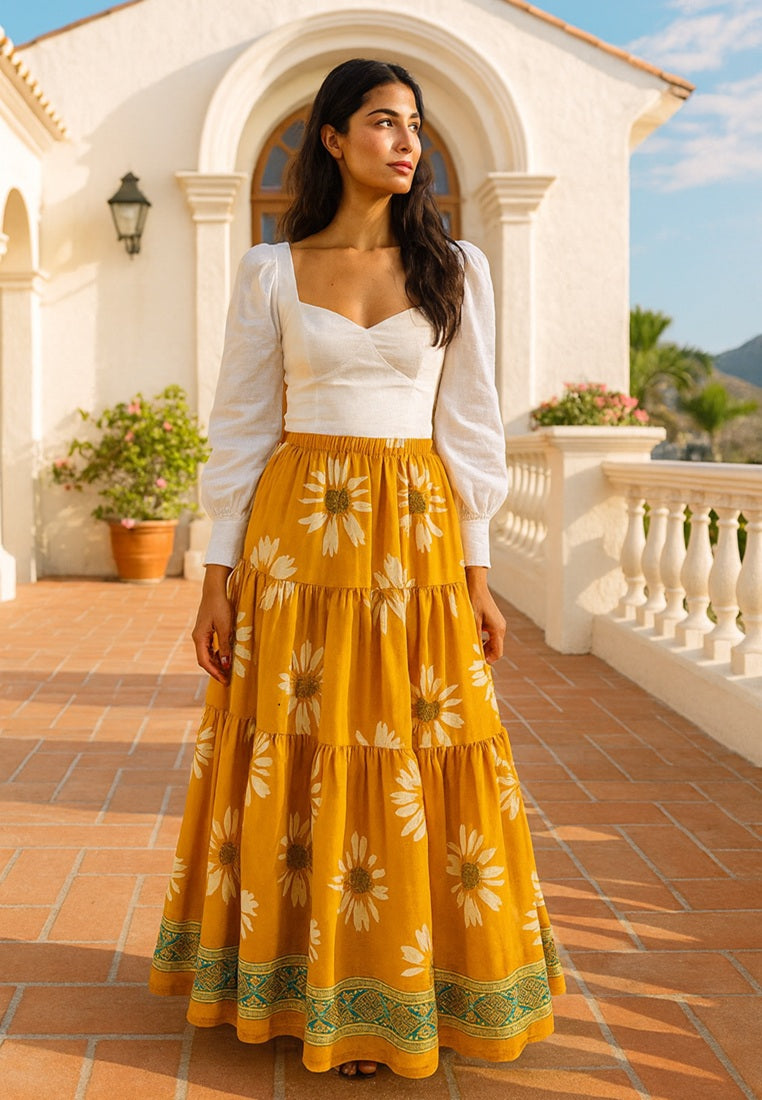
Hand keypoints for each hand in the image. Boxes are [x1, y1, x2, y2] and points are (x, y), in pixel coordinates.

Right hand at [192, 564, 233, 683]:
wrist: (214, 591)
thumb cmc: (220, 607)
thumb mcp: (225, 628)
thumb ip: (225, 646)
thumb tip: (225, 664)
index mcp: (200, 638)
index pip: (204, 661)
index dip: (214, 672)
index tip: (224, 681)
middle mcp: (198, 638)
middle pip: (204, 659)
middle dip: (215, 670)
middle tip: (227, 680)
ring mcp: (201, 634)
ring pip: (207, 654)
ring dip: (216, 663)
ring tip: (227, 671)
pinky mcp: (206, 630)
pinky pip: (209, 647)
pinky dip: (216, 654)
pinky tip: (225, 657)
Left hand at [465, 566, 505, 663]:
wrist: (475, 584)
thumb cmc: (473, 601)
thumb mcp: (472, 621)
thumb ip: (474, 637)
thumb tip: (472, 652)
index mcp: (498, 629)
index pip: (497, 653)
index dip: (488, 661)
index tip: (475, 663)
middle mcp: (501, 627)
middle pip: (496, 649)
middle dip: (484, 654)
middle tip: (470, 656)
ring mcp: (498, 623)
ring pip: (493, 642)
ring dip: (483, 647)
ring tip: (470, 647)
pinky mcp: (493, 620)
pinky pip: (490, 635)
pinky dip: (483, 639)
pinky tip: (472, 637)